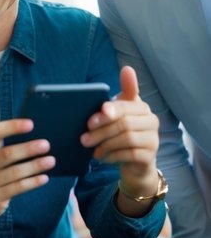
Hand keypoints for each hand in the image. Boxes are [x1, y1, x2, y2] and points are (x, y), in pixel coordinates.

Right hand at [0, 119, 51, 226]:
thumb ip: (1, 149)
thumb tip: (32, 138)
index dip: (12, 127)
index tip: (31, 124)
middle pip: (6, 154)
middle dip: (28, 149)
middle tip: (46, 145)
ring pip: (15, 172)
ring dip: (35, 166)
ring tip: (51, 161)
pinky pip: (17, 188)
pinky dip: (33, 182)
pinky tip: (44, 178)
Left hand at [83, 66, 160, 203]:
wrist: (131, 162)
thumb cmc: (118, 133)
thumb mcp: (112, 117)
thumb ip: (111, 104)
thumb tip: (120, 75)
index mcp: (140, 107)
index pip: (127, 103)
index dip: (115, 106)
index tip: (102, 109)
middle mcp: (151, 120)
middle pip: (124, 122)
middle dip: (101, 130)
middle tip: (84, 138)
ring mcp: (153, 138)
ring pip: (127, 138)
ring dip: (105, 144)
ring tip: (92, 148)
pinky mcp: (150, 155)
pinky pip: (130, 154)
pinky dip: (113, 155)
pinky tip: (103, 156)